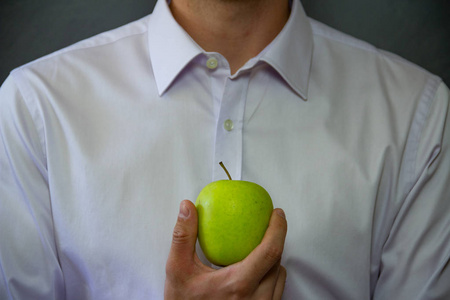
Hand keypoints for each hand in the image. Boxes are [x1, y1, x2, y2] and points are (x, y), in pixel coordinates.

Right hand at [164, 200, 287, 299]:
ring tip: (259, 247)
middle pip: (277, 261)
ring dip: (272, 259)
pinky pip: (276, 290)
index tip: (277, 213)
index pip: (270, 251)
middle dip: (275, 239)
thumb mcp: (178, 270)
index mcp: (239, 284)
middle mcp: (256, 299)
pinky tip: (256, 269)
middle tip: (268, 224)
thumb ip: (183, 237)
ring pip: (279, 276)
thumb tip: (187, 208)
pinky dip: (270, 275)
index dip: (278, 228)